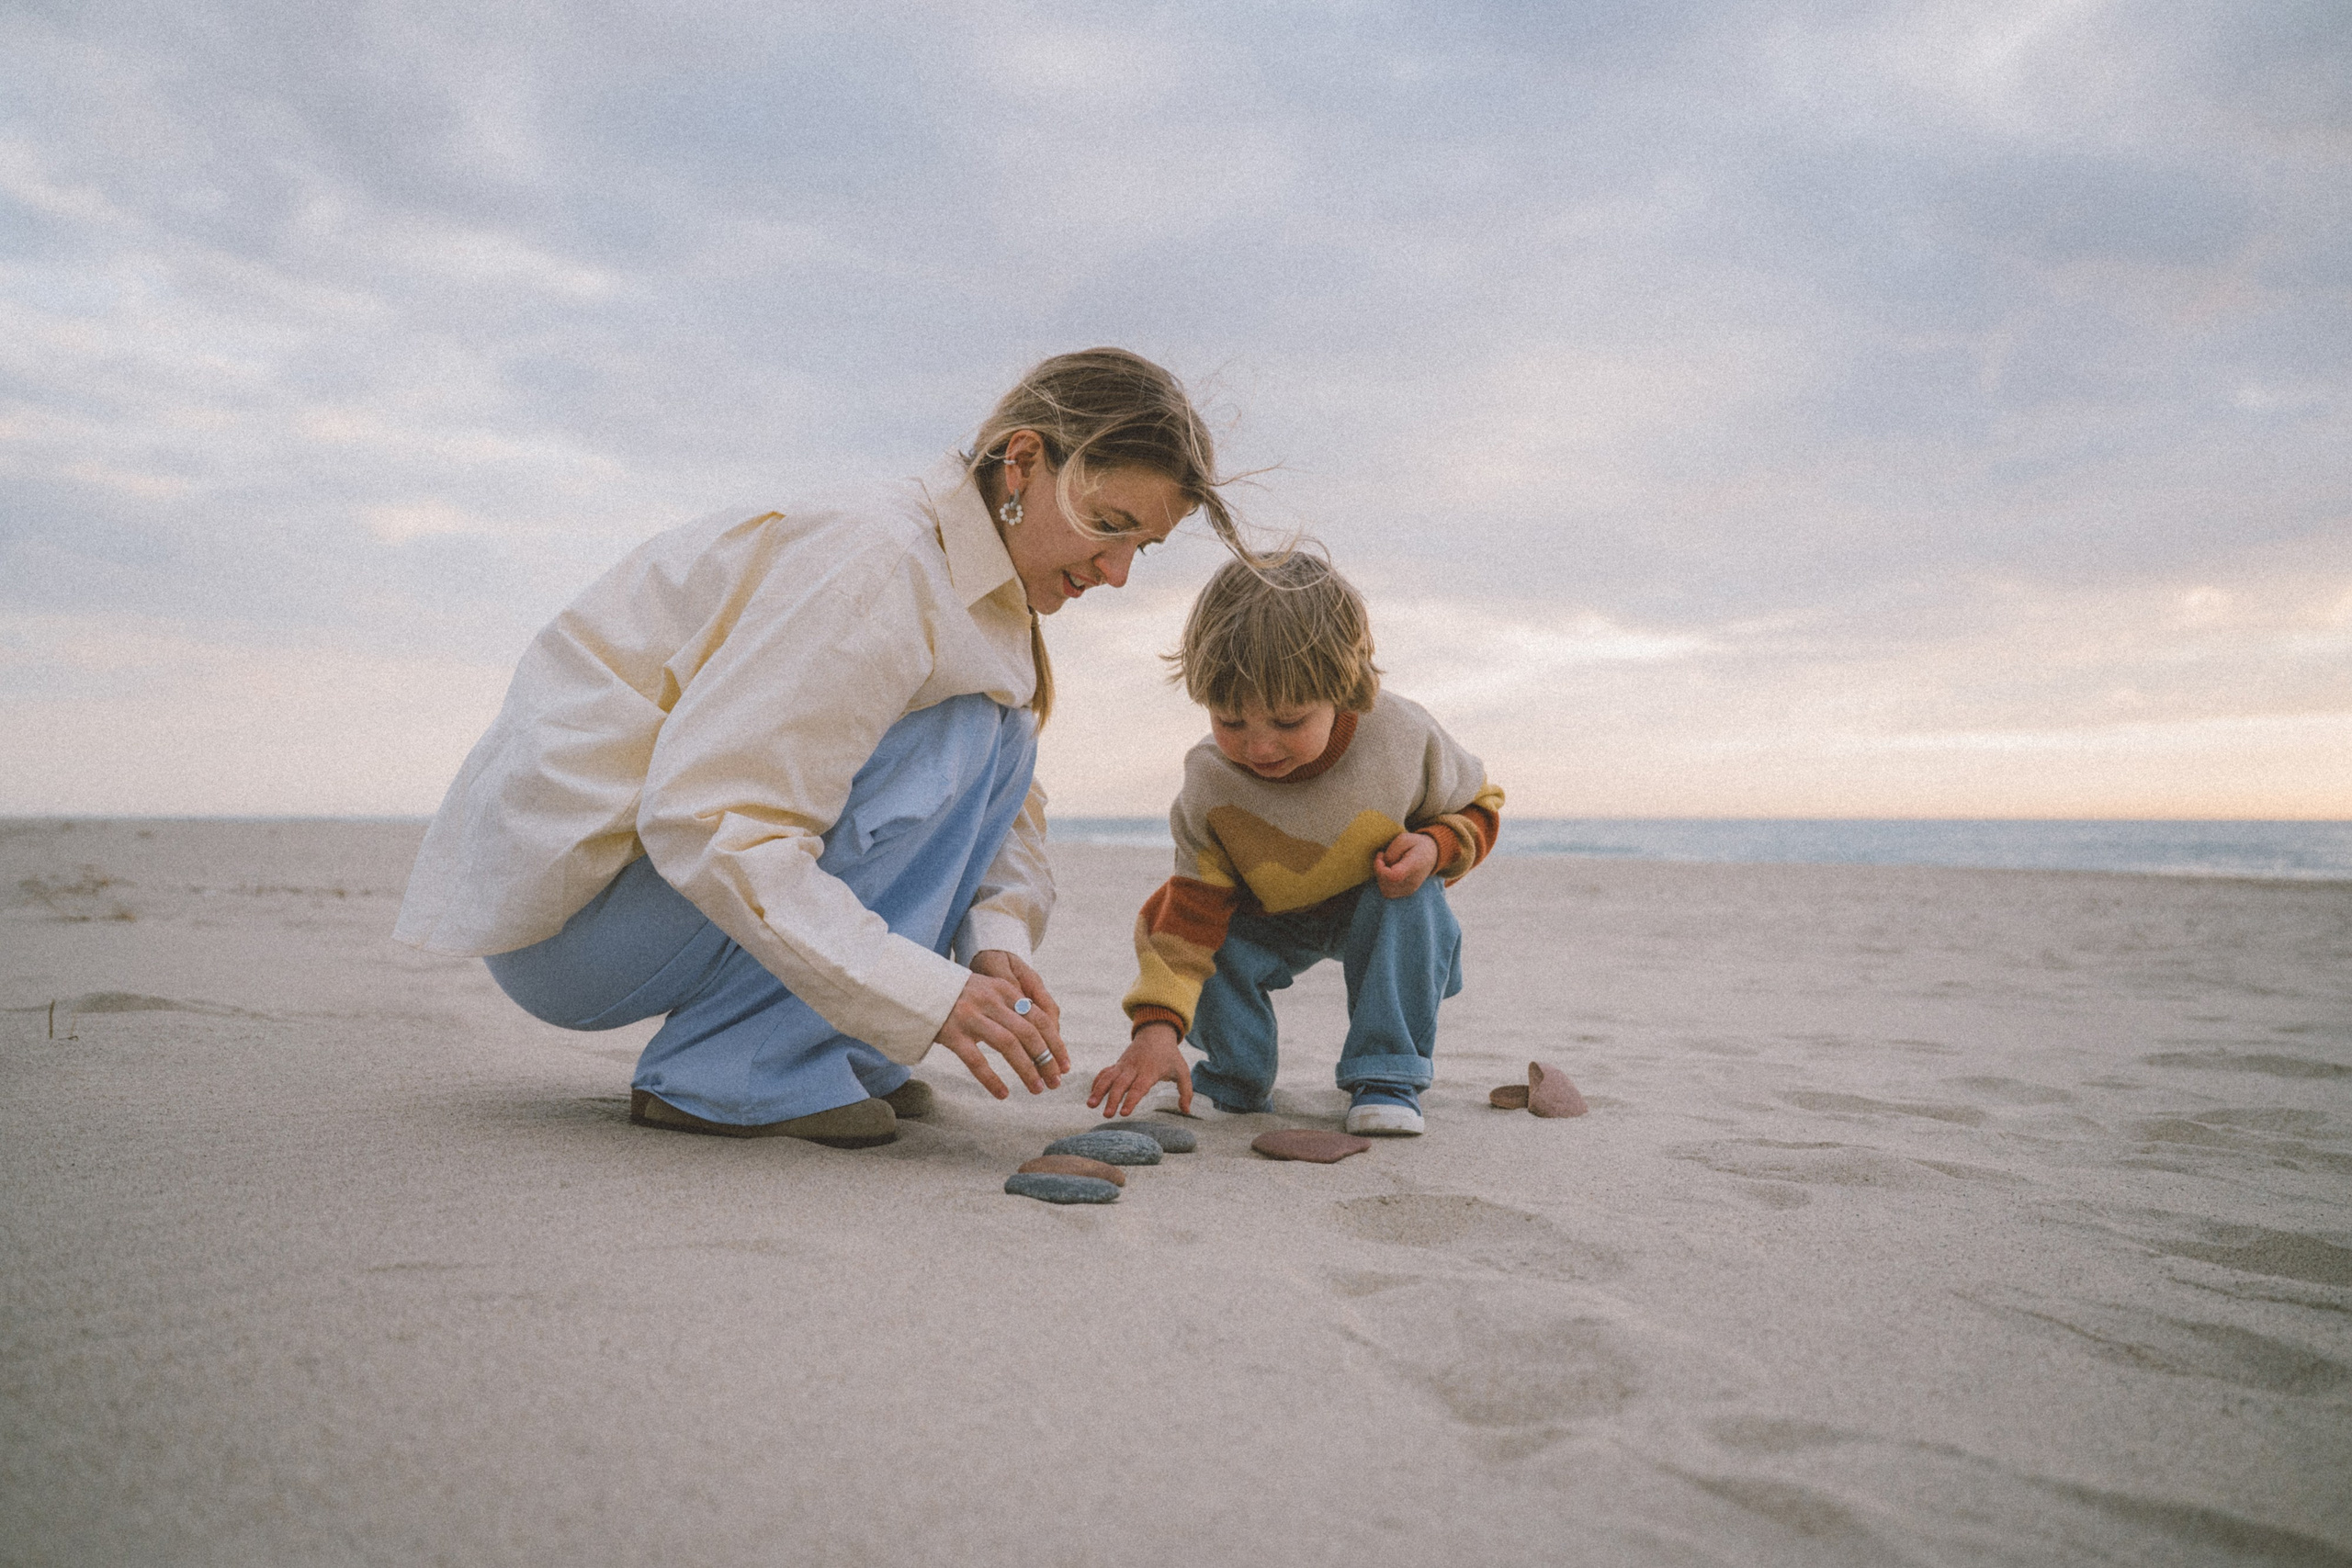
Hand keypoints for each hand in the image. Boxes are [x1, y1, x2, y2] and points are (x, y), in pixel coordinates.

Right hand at [935, 951, 1065, 1098]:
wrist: (918, 985)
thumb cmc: (959, 994)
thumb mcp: (989, 991)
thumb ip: (1012, 1007)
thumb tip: (1040, 1038)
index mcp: (1004, 990)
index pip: (1040, 1018)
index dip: (1056, 1043)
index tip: (1065, 1065)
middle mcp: (990, 1001)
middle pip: (1029, 1033)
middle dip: (1046, 1060)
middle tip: (1055, 1082)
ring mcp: (970, 1016)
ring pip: (1008, 1045)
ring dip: (1027, 1070)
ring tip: (1037, 1089)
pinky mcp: (951, 1033)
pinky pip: (976, 1060)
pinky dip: (991, 1079)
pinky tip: (1002, 1094)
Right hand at [1088, 1022, 1193, 1117]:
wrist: (1156, 1033)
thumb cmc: (1170, 1056)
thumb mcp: (1183, 1071)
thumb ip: (1186, 1092)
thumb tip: (1186, 1111)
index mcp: (1150, 1071)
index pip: (1139, 1088)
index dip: (1130, 1100)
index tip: (1123, 1113)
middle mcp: (1134, 1068)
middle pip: (1121, 1085)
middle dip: (1112, 1100)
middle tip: (1107, 1115)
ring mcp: (1124, 1065)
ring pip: (1108, 1078)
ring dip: (1098, 1091)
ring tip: (1090, 1105)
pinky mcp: (1118, 1064)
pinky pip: (1105, 1073)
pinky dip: (1097, 1082)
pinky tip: (1091, 1095)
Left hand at [1373, 830, 1438, 898]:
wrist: (1432, 853)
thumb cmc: (1416, 844)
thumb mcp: (1404, 838)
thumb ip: (1392, 851)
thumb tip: (1385, 864)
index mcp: (1414, 866)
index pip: (1393, 876)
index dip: (1380, 868)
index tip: (1380, 854)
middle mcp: (1413, 881)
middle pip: (1387, 886)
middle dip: (1378, 871)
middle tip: (1382, 857)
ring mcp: (1410, 889)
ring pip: (1386, 891)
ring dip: (1380, 878)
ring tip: (1385, 865)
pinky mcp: (1407, 892)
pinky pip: (1389, 893)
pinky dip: (1384, 883)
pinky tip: (1388, 872)